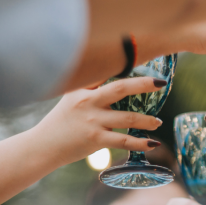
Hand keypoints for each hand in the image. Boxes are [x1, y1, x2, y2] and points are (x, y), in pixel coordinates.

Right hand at [34, 77, 166, 165]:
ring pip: (127, 118)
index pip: (108, 72)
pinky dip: (140, 143)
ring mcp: (93, 121)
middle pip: (121, 88)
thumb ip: (93, 85)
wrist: (44, 145)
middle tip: (161, 84)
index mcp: (84, 88)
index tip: (146, 58)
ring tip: (158, 122)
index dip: (126, 65)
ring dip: (147, 121)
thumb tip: (118, 73)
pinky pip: (123, 141)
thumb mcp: (72, 96)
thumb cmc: (63, 119)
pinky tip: (153, 144)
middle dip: (143, 84)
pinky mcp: (96, 139)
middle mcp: (89, 102)